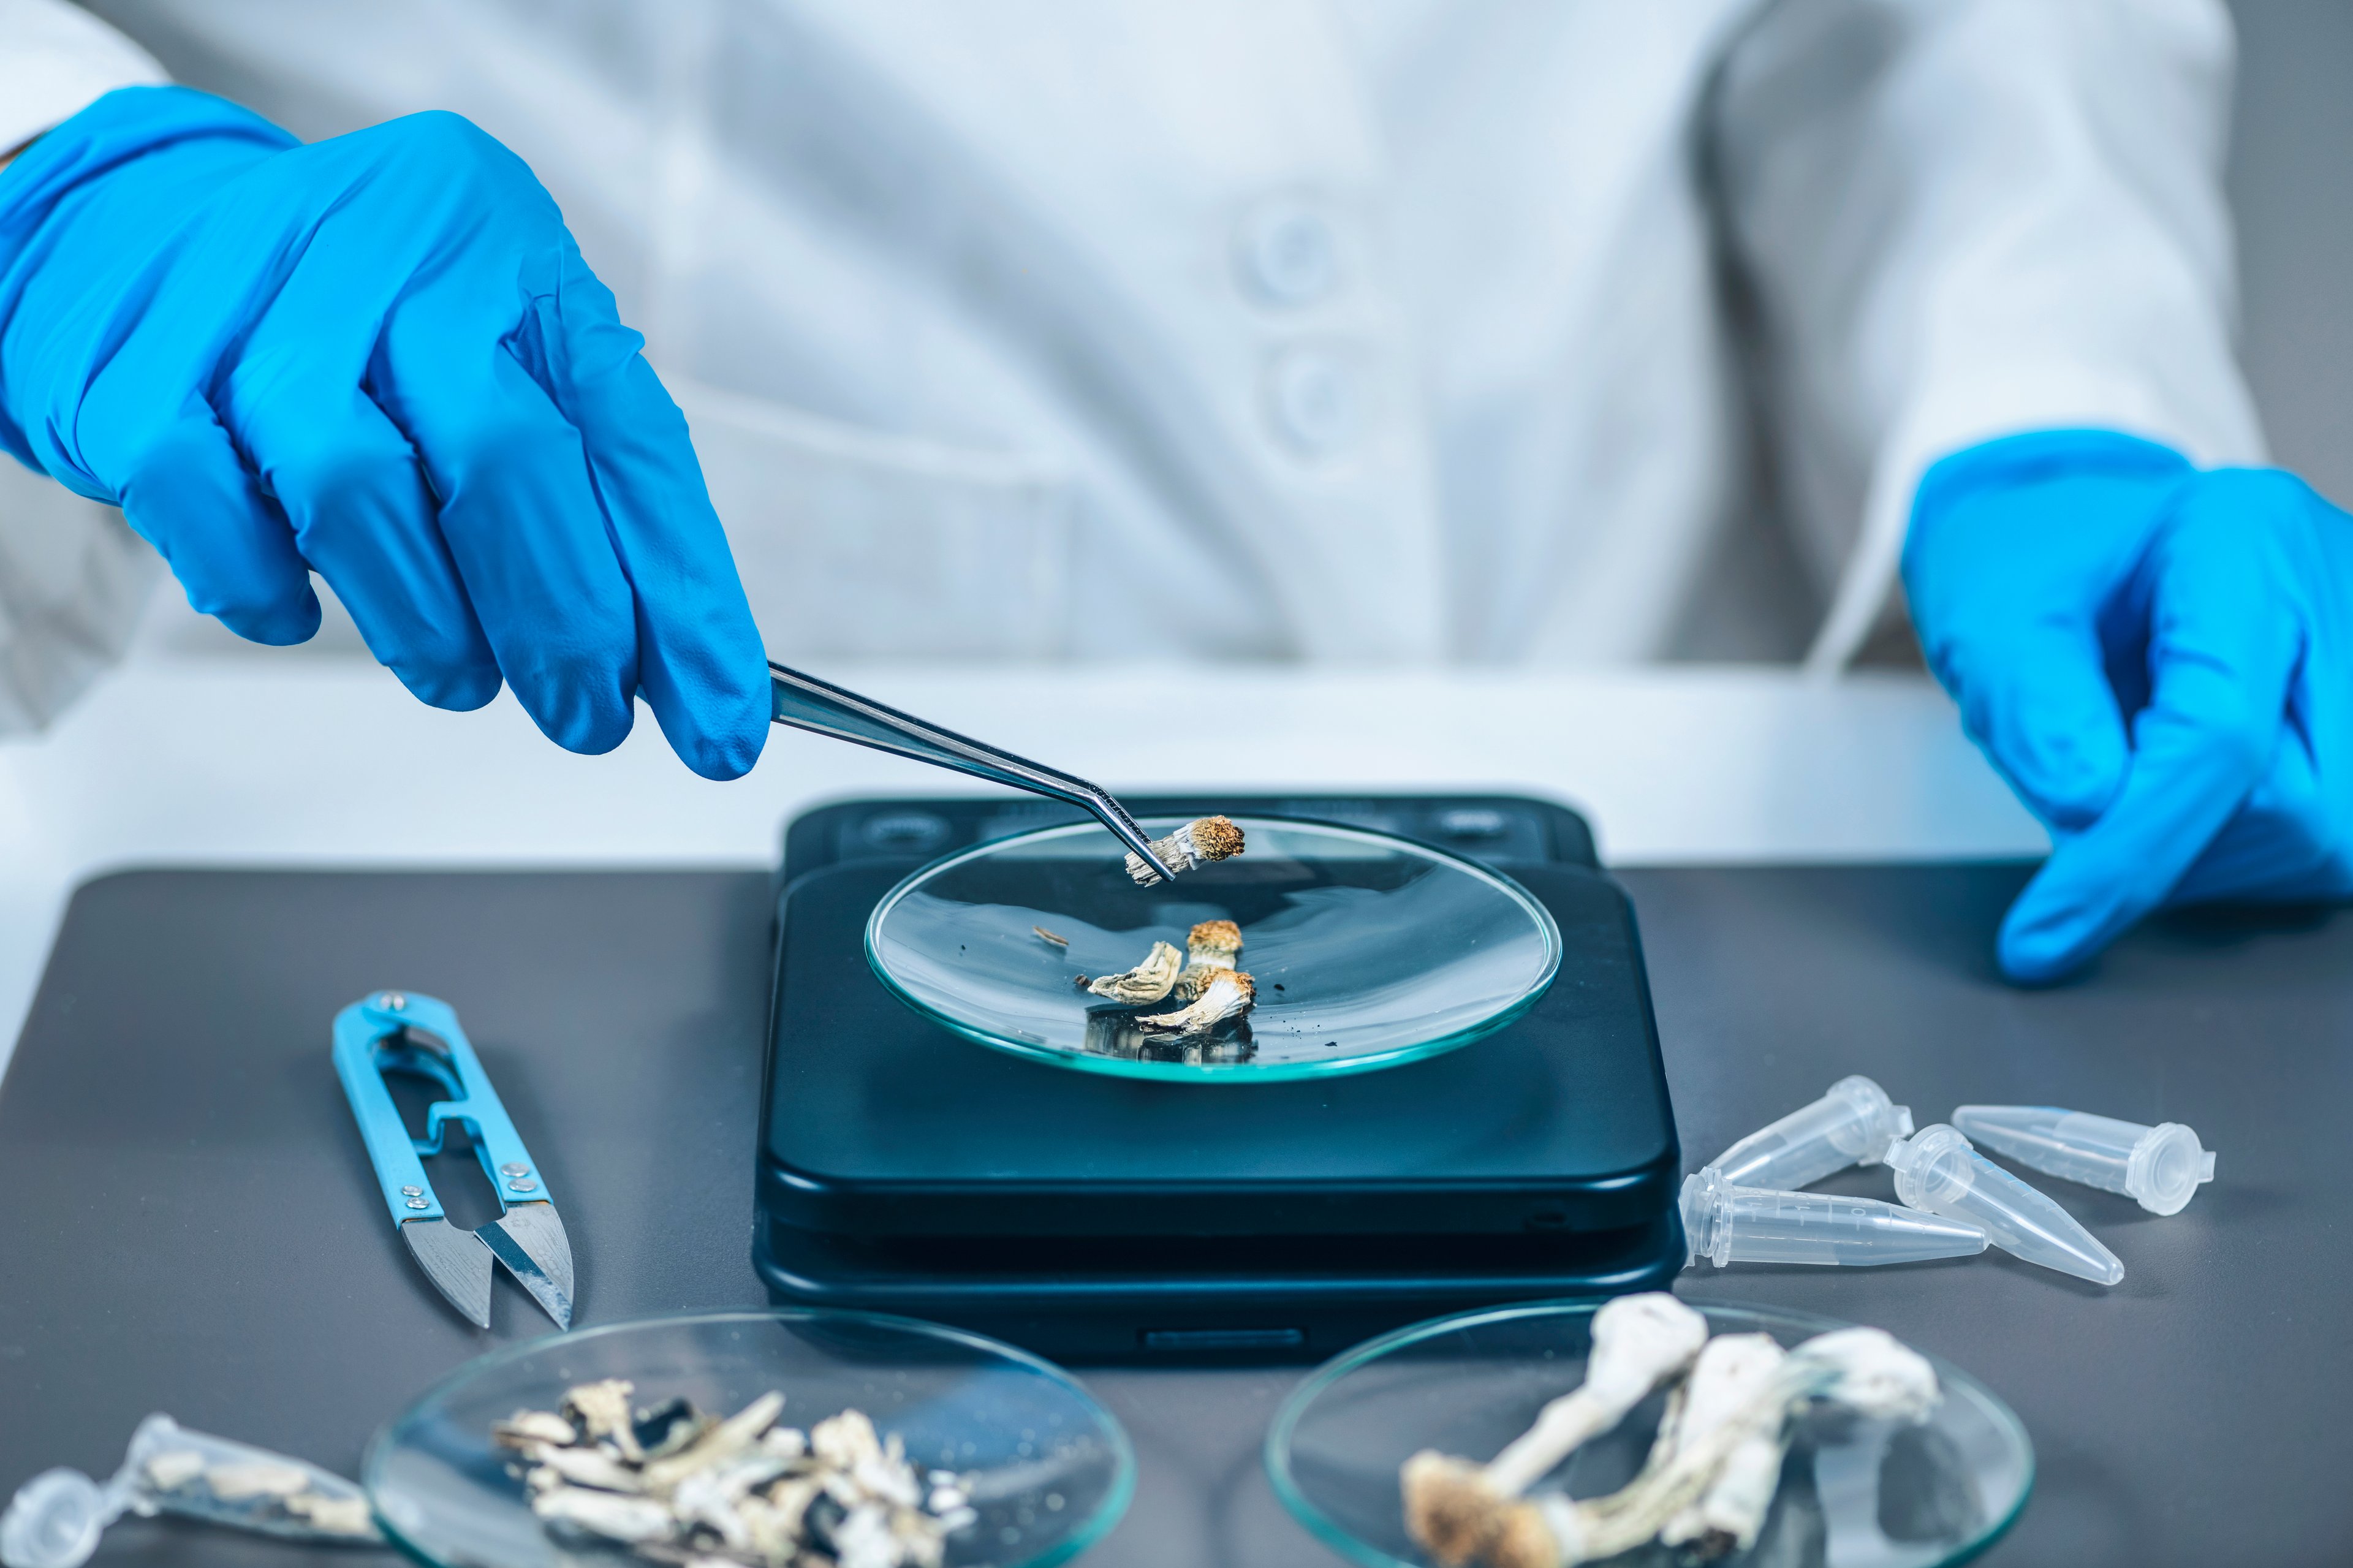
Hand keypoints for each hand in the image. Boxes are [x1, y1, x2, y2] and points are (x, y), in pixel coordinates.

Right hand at [0, 88, 767, 778]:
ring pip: (361, 491)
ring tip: (458, 673)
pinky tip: (299, 611)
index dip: (683, 597)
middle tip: (588, 714)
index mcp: (510, 245)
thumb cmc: (351, 322)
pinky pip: (215, 512)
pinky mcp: (135, 366)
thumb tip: (671, 662)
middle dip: (565, 622)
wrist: (130, 231)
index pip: (629, 441)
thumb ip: (581, 486)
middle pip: (506, 461)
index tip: (720, 717)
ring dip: (428, 624)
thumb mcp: (491, 357)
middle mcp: (394, 246)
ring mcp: (254, 298)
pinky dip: (269, 592)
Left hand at [1904, 429, 2352, 981]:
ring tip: (2129, 780)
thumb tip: (2092, 808)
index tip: (2044, 932)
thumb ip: (2032, 709)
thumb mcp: (1988, 619)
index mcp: (2242, 539)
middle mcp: (2335, 589)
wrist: (2065, 537)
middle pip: (2302, 807)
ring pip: (2330, 842)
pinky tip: (2181, 796)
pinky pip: (2328, 839)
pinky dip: (2241, 848)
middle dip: (2174, 847)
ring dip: (2209, 855)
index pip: (2219, 737)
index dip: (2129, 854)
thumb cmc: (2027, 566)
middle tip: (2082, 799)